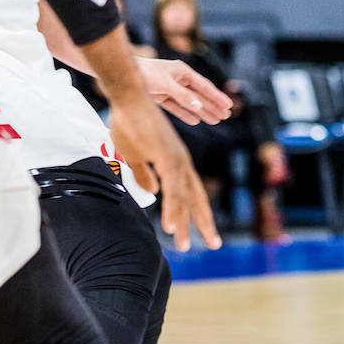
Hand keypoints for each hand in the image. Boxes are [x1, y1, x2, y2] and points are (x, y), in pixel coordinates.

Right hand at [106, 90, 220, 251]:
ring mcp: (175, 159)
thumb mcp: (135, 156)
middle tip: (214, 245)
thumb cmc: (129, 123)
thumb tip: (153, 192)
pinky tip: (169, 226)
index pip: (191, 192)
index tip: (205, 231)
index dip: (197, 212)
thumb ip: (145, 175)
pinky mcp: (166, 157)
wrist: (128, 98)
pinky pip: (171, 188)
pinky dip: (172, 208)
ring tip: (183, 246)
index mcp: (176, 162)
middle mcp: (181, 162)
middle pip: (196, 198)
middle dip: (204, 223)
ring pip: (184, 198)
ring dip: (183, 223)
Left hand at [136, 58, 233, 125]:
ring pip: (190, 102)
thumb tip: (199, 106)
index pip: (204, 86)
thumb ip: (182, 96)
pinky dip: (186, 113)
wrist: (123, 74)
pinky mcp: (160, 96)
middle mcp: (178, 79)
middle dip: (213, 106)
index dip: (217, 97)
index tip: (228, 106)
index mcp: (183, 72)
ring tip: (215, 121)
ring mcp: (169, 88)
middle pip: (200, 95)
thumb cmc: (144, 73)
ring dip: (202, 112)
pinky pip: (177, 106)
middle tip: (226, 116)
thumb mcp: (165, 84)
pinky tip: (195, 120)